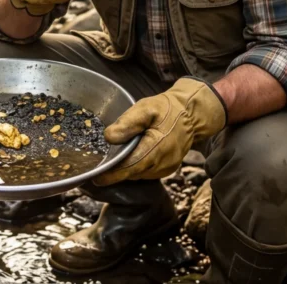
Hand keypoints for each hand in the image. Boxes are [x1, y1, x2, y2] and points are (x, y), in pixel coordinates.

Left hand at [95, 78, 226, 184]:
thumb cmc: (166, 109)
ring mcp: (165, 168)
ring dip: (125, 169)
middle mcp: (162, 163)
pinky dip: (135, 167)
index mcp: (157, 148)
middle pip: (133, 173)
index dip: (112, 174)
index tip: (96, 178)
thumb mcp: (145, 108)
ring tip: (110, 160)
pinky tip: (128, 156)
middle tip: (97, 168)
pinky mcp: (166, 169)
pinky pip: (145, 172)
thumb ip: (128, 123)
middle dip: (115, 172)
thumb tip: (108, 137)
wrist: (190, 114)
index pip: (131, 166)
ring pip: (138, 174)